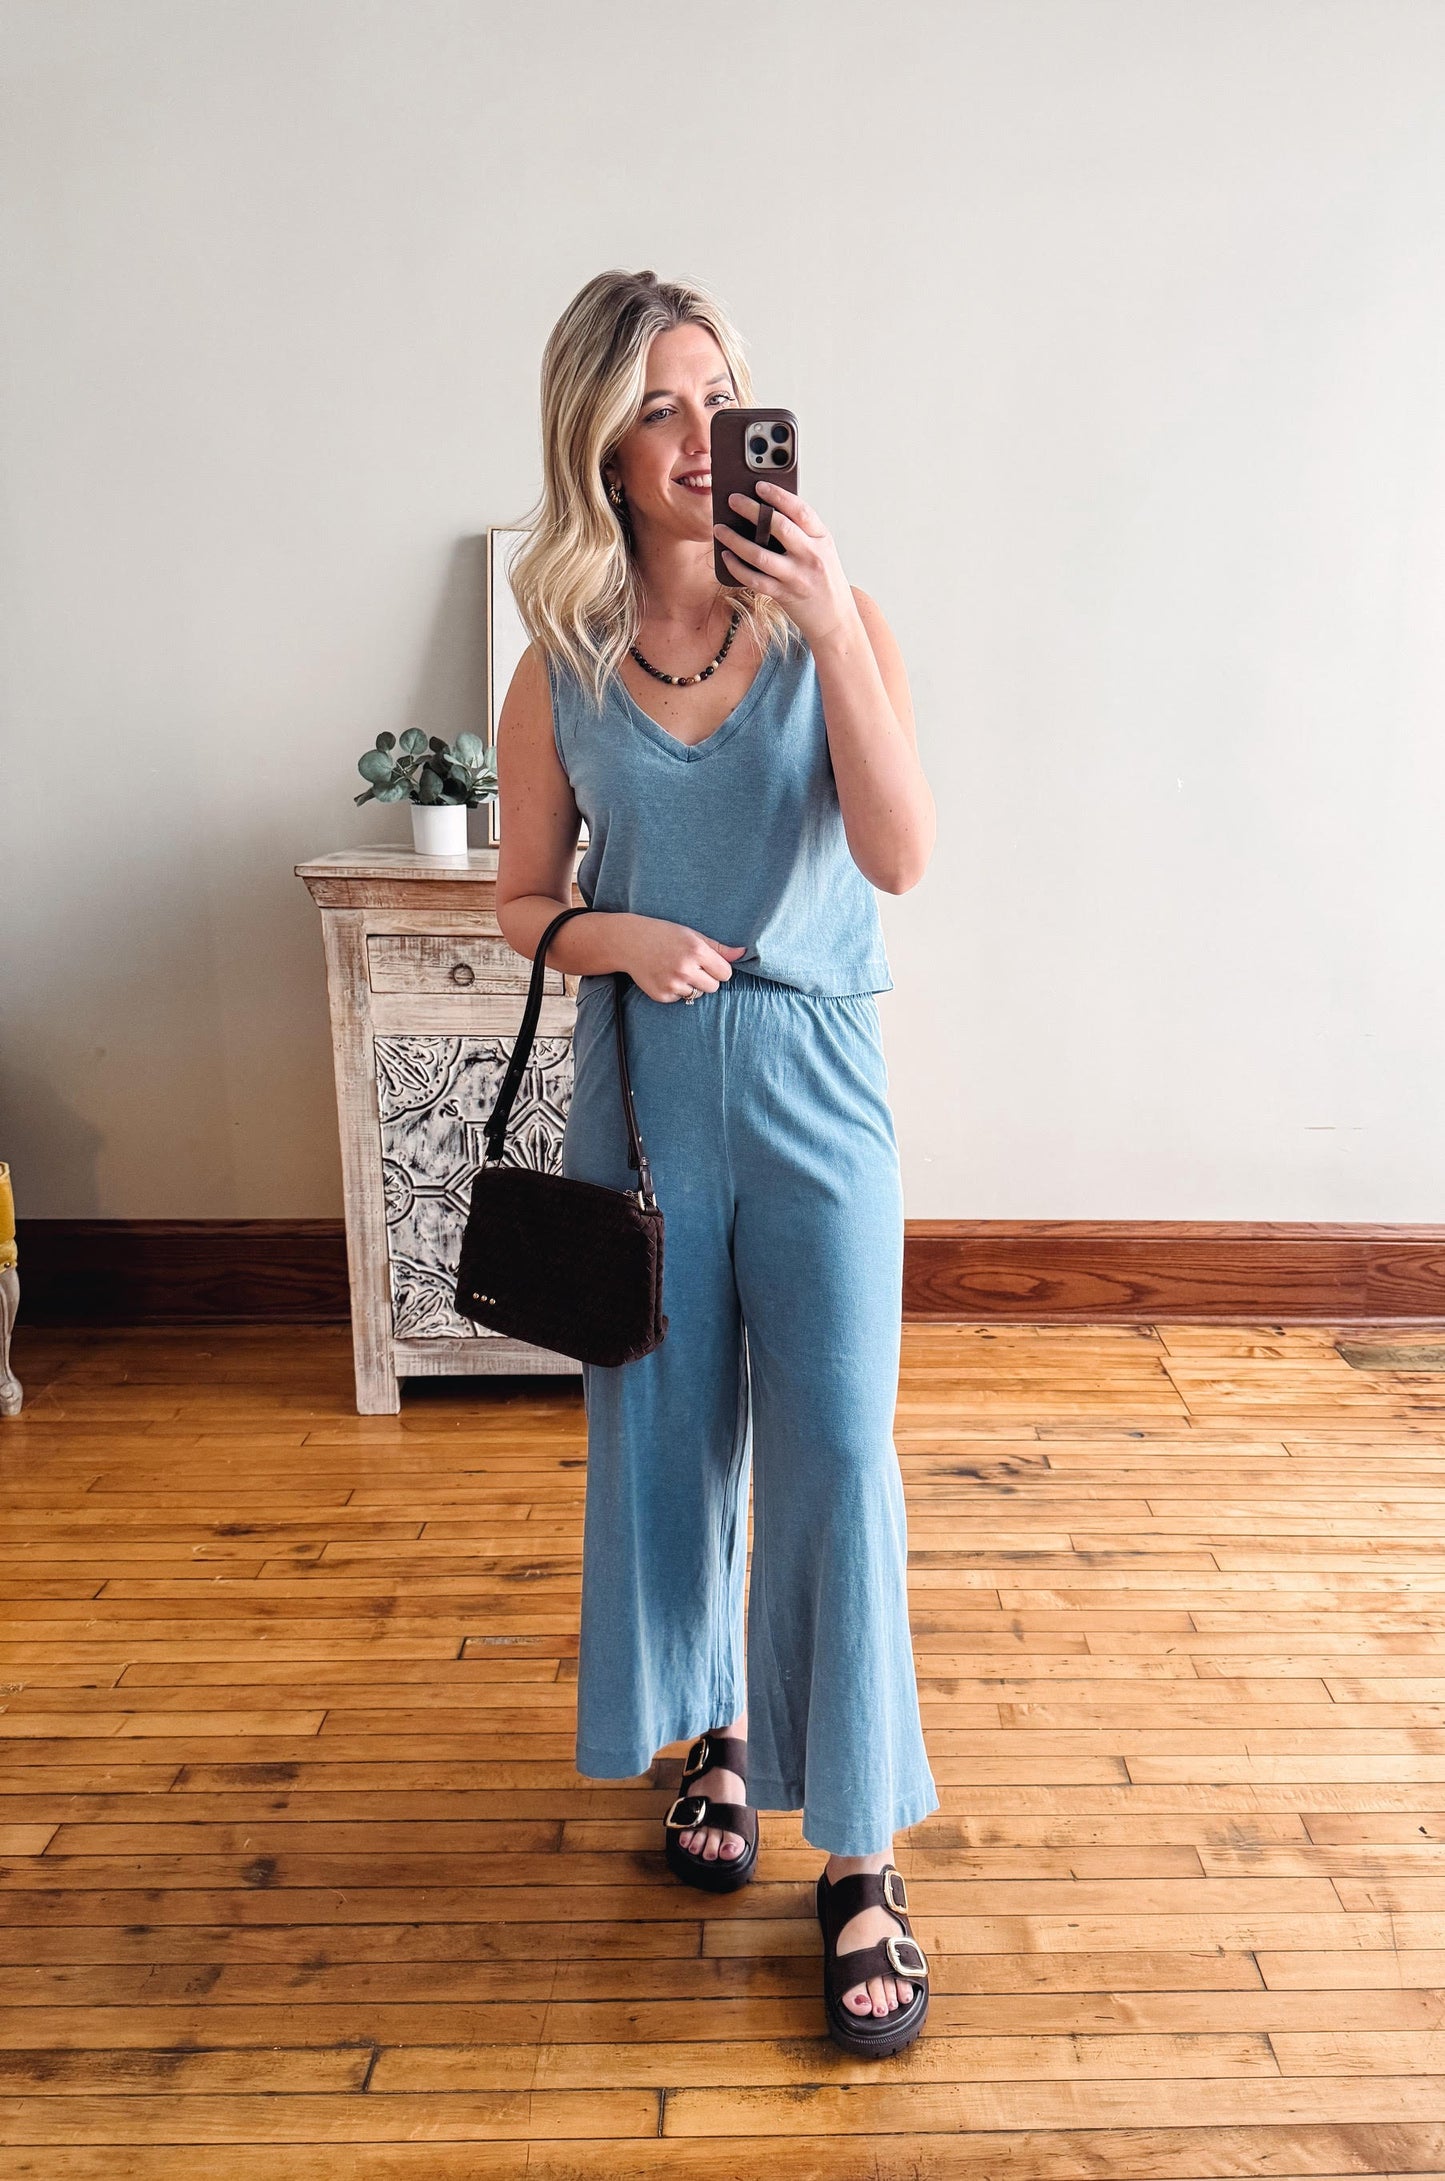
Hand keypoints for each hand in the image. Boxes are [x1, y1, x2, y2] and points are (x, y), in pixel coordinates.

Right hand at [625, 918, 747, 1004]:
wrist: (629, 942)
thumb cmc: (664, 935)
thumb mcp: (692, 935)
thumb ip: (718, 948)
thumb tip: (743, 953)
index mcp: (696, 951)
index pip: (725, 973)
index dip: (718, 969)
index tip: (708, 963)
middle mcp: (685, 969)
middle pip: (714, 987)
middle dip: (707, 979)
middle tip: (691, 966)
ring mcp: (672, 984)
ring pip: (697, 994)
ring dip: (691, 985)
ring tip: (676, 970)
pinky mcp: (662, 995)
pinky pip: (680, 999)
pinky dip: (676, 991)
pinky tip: (665, 976)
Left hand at [714, 483, 859, 649]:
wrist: (836, 619)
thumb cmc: (825, 580)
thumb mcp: (822, 550)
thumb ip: (801, 532)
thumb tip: (764, 512)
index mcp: (822, 538)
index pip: (800, 510)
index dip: (778, 495)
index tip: (759, 484)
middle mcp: (811, 555)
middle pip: (778, 527)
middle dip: (752, 510)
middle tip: (732, 499)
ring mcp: (797, 576)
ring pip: (760, 554)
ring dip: (735, 540)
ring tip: (719, 529)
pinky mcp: (784, 595)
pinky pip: (754, 579)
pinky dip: (737, 567)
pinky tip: (726, 556)